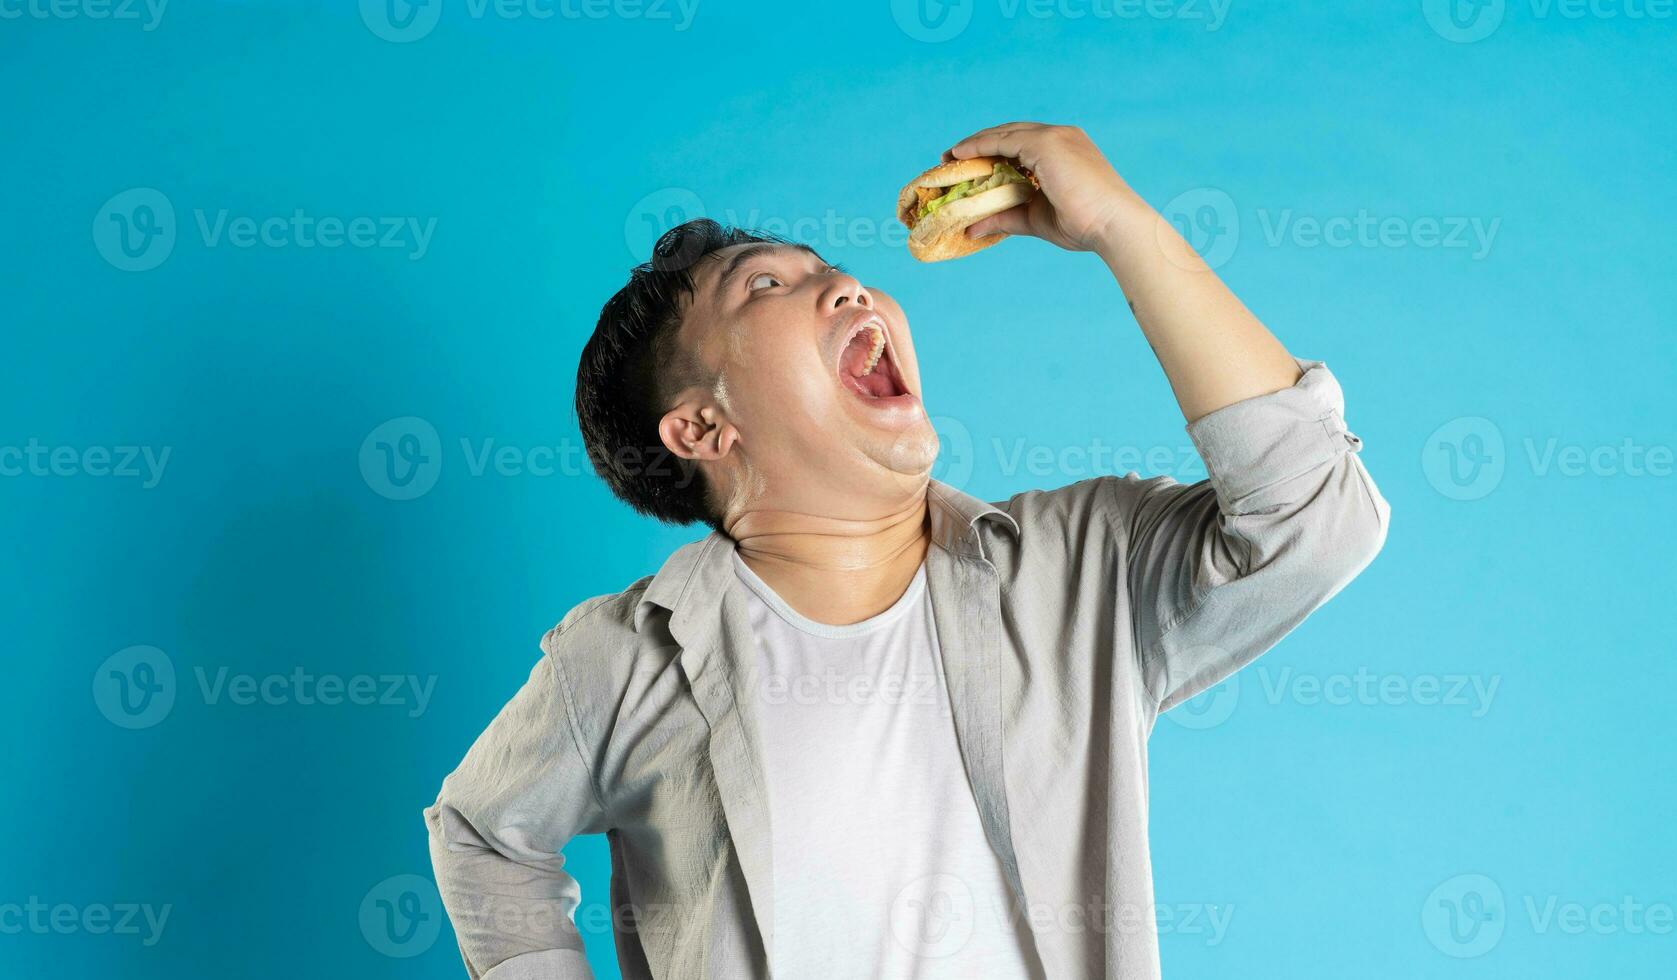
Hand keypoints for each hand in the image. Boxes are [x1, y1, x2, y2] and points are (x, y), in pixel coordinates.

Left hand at [943, 122, 1144, 253]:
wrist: (1113, 225)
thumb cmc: (1085, 224)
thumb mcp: (1035, 219)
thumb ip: (1006, 217)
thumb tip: (972, 227)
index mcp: (1064, 150)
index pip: (1021, 143)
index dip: (992, 150)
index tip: (967, 163)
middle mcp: (1061, 136)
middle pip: (1010, 133)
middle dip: (979, 144)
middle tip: (951, 158)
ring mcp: (1055, 137)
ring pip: (1004, 133)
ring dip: (975, 144)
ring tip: (950, 157)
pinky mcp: (1047, 143)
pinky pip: (1004, 140)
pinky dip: (980, 145)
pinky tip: (961, 155)